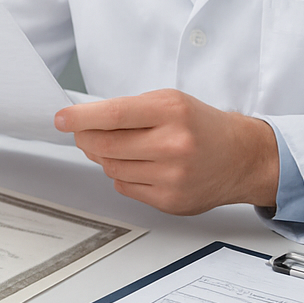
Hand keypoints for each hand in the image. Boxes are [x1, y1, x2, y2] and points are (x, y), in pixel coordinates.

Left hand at [55, 90, 279, 214]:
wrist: (242, 157)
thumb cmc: (202, 125)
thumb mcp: (171, 102)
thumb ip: (130, 109)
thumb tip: (85, 122)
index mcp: (172, 112)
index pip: (114, 114)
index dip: (81, 117)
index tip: (62, 119)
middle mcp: (174, 144)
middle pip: (106, 145)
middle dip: (85, 139)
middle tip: (81, 133)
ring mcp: (173, 176)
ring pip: (112, 168)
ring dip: (105, 157)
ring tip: (123, 147)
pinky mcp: (170, 201)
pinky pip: (125, 187)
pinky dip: (122, 175)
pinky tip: (139, 165)